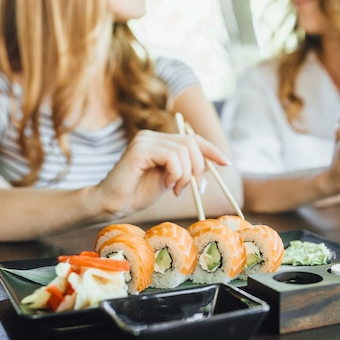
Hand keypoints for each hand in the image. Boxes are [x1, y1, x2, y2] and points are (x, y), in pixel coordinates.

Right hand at [91, 130, 228, 216]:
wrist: (113, 204)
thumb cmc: (139, 193)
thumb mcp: (171, 180)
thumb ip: (187, 169)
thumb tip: (212, 163)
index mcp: (160, 141)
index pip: (192, 138)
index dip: (211, 150)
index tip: (225, 163)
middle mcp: (152, 136)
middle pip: (191, 143)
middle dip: (199, 167)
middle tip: (196, 188)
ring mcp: (145, 140)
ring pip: (183, 150)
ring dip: (186, 175)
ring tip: (176, 190)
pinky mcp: (140, 149)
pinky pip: (172, 157)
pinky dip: (176, 174)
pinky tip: (167, 185)